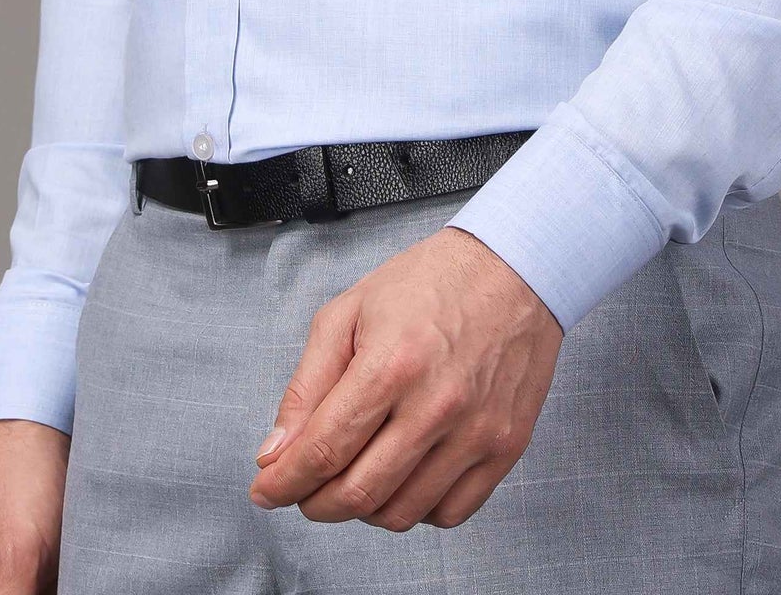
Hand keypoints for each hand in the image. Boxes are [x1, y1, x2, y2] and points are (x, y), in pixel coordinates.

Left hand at [247, 225, 563, 531]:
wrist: (514, 267)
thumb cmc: (432, 282)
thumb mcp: (350, 312)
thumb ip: (307, 385)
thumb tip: (276, 452)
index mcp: (391, 364)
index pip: (323, 450)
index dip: (284, 482)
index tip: (265, 490)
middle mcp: (436, 405)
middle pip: (358, 493)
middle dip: (314, 502)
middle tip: (303, 489)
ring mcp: (476, 432)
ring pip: (401, 513)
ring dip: (362, 510)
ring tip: (352, 477)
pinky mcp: (506, 447)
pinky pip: (449, 513)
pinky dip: (415, 509)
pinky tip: (402, 478)